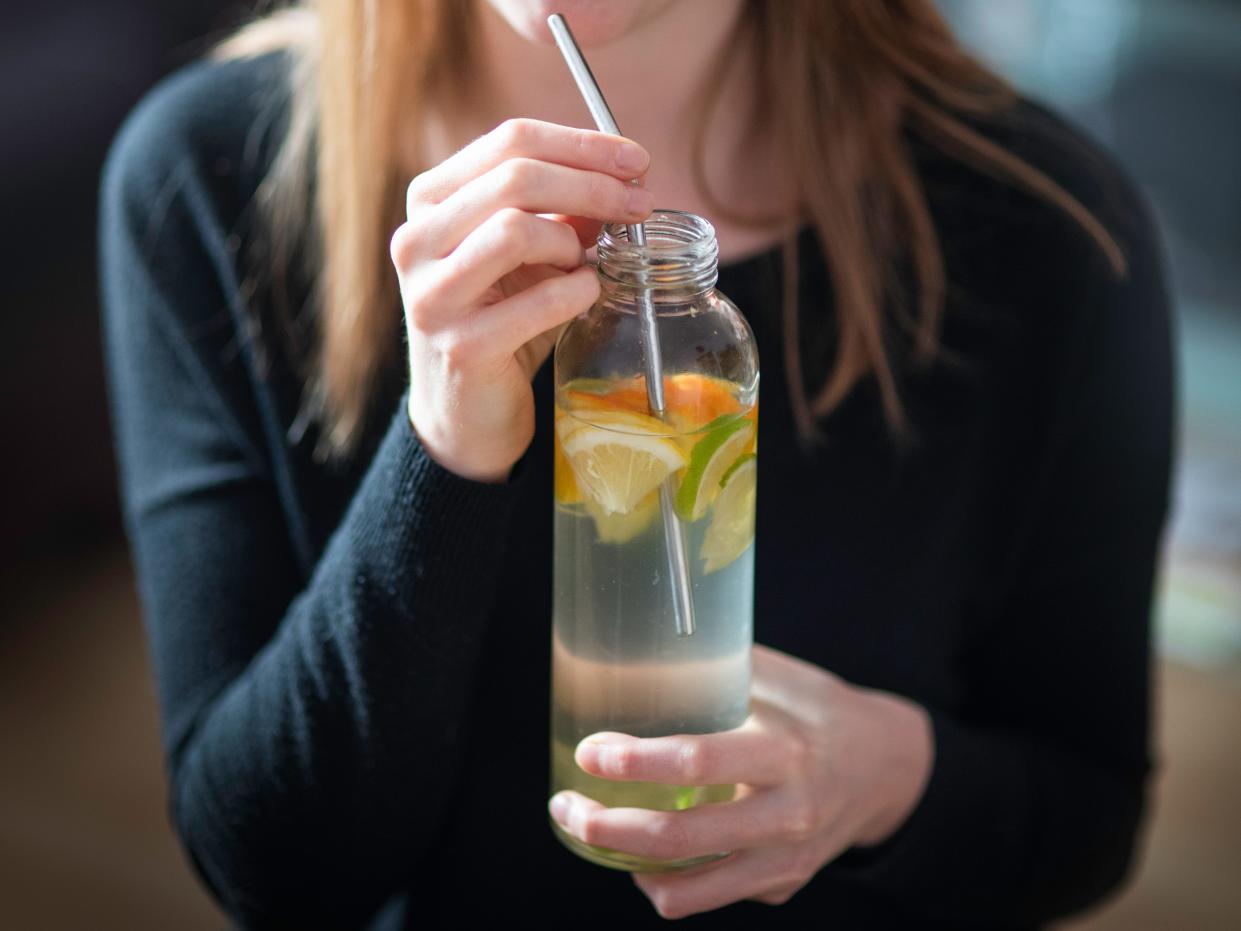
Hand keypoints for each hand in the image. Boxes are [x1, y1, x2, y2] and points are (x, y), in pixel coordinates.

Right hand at [390, 117, 653, 482]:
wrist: (467, 410)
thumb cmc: (503, 321)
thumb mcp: (531, 256)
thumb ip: (563, 212)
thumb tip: (623, 174)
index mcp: (430, 201)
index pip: (510, 141)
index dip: (582, 145)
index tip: (636, 160)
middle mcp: (415, 240)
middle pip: (515, 177)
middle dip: (593, 185)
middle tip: (640, 204)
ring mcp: (432, 295)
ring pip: (515, 230)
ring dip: (571, 244)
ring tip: (584, 265)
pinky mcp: (461, 346)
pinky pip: (539, 300)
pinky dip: (578, 292)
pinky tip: (585, 296)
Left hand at [547, 642, 933, 918]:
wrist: (887, 768)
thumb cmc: (819, 711)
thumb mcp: (778, 679)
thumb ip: (715, 668)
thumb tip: (637, 647)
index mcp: (783, 751)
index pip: (696, 761)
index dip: (634, 760)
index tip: (589, 751)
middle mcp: (787, 815)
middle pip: (679, 839)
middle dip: (606, 828)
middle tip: (567, 807)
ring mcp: (785, 860)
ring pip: (688, 891)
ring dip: (625, 865)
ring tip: (592, 834)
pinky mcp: (782, 886)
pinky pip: (710, 893)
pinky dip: (668, 877)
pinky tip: (650, 847)